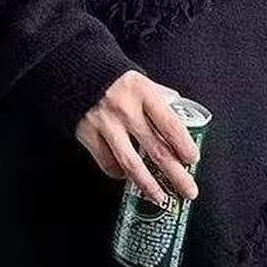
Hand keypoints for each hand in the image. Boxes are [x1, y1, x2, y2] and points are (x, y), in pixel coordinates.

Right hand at [75, 69, 200, 206]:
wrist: (73, 68)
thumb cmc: (111, 74)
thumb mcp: (139, 79)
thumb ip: (158, 96)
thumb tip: (179, 110)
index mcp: (143, 92)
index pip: (171, 125)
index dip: (184, 146)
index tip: (193, 160)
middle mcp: (126, 109)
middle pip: (156, 149)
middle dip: (176, 175)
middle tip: (189, 191)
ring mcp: (105, 123)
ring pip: (131, 163)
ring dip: (148, 184)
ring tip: (160, 198)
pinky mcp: (87, 133)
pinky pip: (107, 162)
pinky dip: (118, 173)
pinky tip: (127, 178)